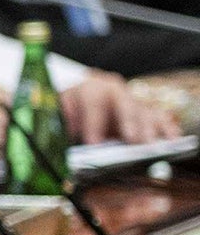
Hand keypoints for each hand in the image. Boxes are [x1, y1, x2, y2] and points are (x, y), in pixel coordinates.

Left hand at [60, 71, 181, 144]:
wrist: (80, 99)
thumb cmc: (70, 110)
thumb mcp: (62, 115)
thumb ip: (65, 126)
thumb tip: (66, 145)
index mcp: (89, 88)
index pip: (93, 101)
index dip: (94, 122)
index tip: (94, 143)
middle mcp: (113, 90)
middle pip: (125, 103)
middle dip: (129, 122)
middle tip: (133, 140)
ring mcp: (131, 99)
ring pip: (144, 111)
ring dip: (149, 128)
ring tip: (153, 144)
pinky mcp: (144, 111)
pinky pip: (158, 117)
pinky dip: (166, 127)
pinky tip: (172, 138)